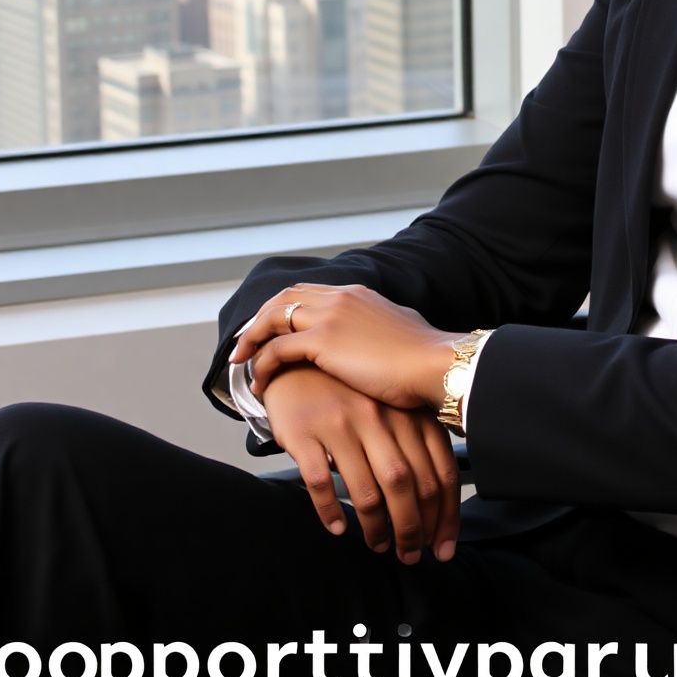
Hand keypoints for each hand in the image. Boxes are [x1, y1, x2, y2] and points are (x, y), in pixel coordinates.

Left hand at [231, 283, 459, 412]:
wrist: (435, 365)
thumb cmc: (424, 360)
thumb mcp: (399, 332)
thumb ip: (381, 329)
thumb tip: (380, 341)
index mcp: (356, 294)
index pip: (307, 293)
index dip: (283, 308)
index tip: (270, 328)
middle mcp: (339, 298)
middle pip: (283, 298)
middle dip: (260, 319)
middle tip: (245, 342)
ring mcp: (329, 316)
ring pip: (273, 318)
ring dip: (252, 339)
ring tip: (241, 360)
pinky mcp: (323, 341)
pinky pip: (277, 349)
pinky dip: (263, 364)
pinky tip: (260, 383)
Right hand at [263, 366, 460, 563]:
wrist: (297, 365)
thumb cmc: (351, 396)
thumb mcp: (391, 410)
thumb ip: (416, 445)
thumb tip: (439, 503)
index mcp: (406, 414)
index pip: (439, 474)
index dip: (444, 518)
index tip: (441, 548)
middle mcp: (377, 417)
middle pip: (406, 487)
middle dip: (412, 530)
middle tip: (409, 555)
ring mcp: (339, 423)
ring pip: (366, 491)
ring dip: (375, 528)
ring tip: (377, 544)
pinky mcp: (303, 432)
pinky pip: (319, 483)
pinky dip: (330, 512)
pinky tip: (337, 527)